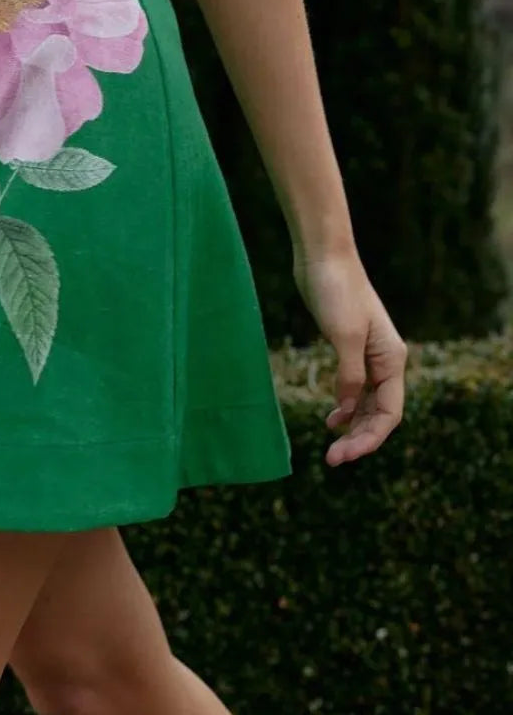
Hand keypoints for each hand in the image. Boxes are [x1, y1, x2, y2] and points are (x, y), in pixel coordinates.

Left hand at [293, 246, 406, 466]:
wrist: (322, 256)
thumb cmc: (336, 291)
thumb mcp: (343, 336)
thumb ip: (349, 376)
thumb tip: (348, 410)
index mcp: (392, 359)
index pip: (390, 413)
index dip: (370, 438)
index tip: (343, 454)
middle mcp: (385, 360)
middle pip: (381, 412)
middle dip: (360, 438)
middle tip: (331, 459)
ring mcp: (367, 354)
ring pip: (368, 403)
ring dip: (354, 426)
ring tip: (332, 446)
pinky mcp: (349, 347)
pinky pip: (355, 388)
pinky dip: (346, 406)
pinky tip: (333, 418)